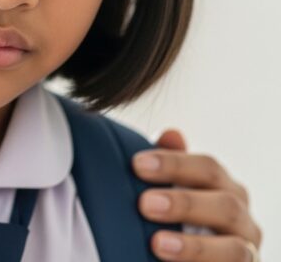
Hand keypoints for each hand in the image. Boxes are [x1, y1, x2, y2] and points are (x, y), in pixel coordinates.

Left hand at [133, 129, 261, 261]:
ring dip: (194, 247)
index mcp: (223, 188)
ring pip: (234, 249)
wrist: (186, 255)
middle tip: (145, 204)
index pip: (208, 168)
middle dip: (184, 204)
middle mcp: (241, 218)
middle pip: (225, 204)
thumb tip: (172, 134)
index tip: (137, 164)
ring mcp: (245, 250)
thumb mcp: (171, 191)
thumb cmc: (176, 219)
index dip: (174, 164)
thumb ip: (172, 168)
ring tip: (157, 243)